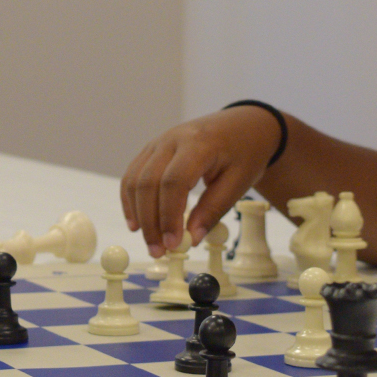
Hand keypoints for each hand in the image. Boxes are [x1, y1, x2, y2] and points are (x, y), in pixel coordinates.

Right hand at [120, 106, 279, 255]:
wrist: (244, 125)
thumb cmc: (245, 153)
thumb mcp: (238, 183)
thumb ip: (213, 210)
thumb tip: (190, 239)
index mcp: (199, 144)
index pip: (174, 182)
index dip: (169, 216)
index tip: (173, 244)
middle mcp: (172, 139)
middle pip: (148, 182)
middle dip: (150, 221)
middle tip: (158, 251)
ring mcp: (159, 142)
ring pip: (135, 179)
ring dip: (138, 214)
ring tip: (150, 242)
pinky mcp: (152, 149)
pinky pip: (133, 175)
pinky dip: (131, 200)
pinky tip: (136, 223)